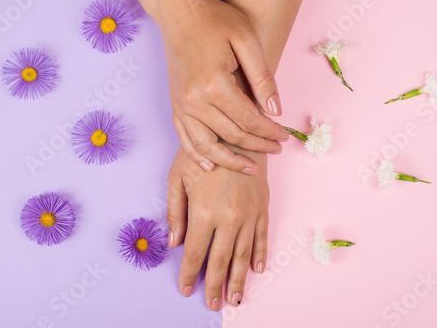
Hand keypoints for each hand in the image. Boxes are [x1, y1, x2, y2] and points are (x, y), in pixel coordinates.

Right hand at [145, 0, 288, 173]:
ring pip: (207, 146)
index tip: (285, 136)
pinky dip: (198, 156)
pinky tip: (211, 167)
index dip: (270, 132)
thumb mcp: (247, 41)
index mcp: (214, 84)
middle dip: (258, 146)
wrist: (180, 12)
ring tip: (250, 168)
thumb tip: (275, 111)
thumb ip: (262, 78)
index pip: (250, 120)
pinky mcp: (174, 106)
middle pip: (232, 135)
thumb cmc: (216, 21)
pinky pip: (185, 139)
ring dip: (230, 161)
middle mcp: (194, 100)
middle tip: (276, 150)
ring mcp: (181, 106)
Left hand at [167, 146, 268, 309]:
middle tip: (213, 304)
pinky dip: (259, 255)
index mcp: (203, 212)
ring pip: (243, 255)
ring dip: (239, 279)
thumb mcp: (178, 178)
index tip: (187, 289)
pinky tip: (257, 270)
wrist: (238, 132)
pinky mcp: (263, 207)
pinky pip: (262, 237)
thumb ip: (175, 211)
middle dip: (216, 286)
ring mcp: (248, 214)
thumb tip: (174, 242)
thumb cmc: (204, 152)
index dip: (190, 274)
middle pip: (220, 261)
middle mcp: (228, 218)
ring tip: (236, 299)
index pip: (195, 253)